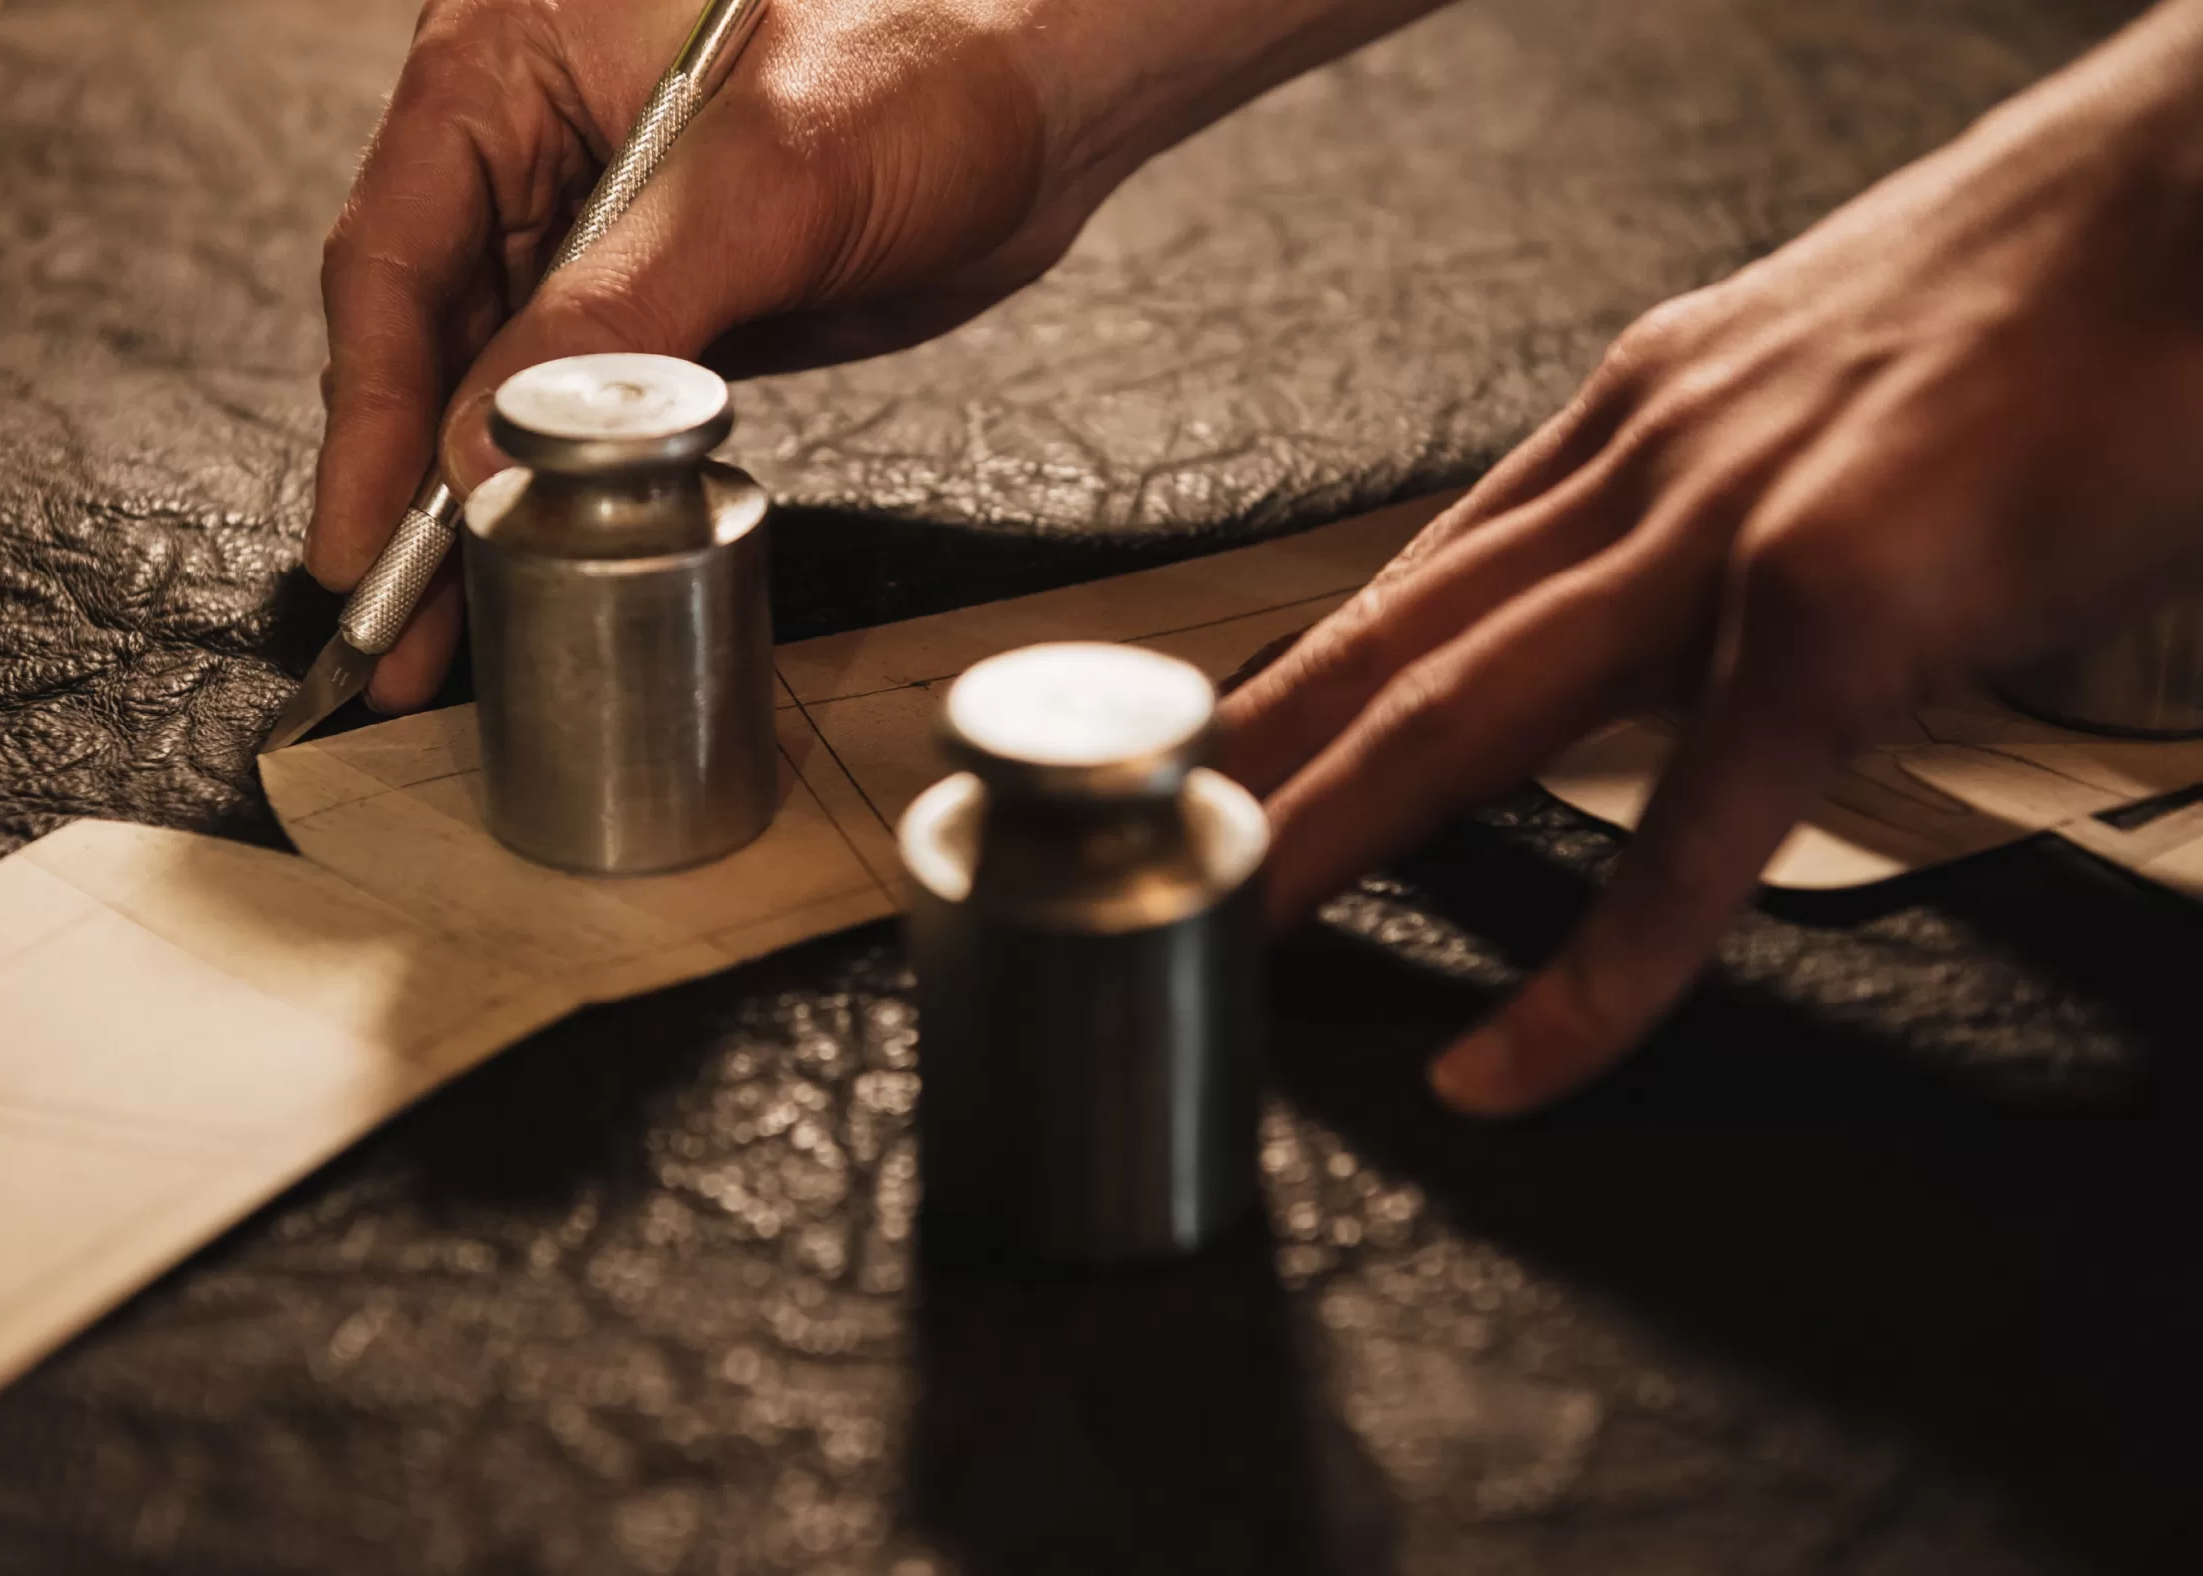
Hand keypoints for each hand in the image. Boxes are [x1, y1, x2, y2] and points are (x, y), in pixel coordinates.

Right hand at [308, 0, 1432, 709]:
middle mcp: (532, 148)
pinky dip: (559, 486)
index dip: (371, 418)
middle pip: (426, 338)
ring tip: (456, 632)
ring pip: (497, 384)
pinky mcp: (672, 301)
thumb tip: (486, 445)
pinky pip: (584, 406)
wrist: (1057, 88)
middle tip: (401, 633)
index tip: (363, 546)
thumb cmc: (932, 52)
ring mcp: (599, 231)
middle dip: (412, 490)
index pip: (394, 258)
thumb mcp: (764, 178)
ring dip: (478, 506)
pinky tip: (541, 563)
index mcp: (504, 66)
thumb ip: (616, 314)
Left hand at [1220, 0, 2202, 1116]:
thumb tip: (1712, 578)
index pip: (1418, 569)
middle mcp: (1644, 463)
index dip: (1296, 674)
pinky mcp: (1839, 622)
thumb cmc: (2064, 286)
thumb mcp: (1835, 374)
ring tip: (1223, 932)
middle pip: (1390, 639)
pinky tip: (1507, 1060)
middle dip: (1254, 761)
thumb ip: (1739, 480)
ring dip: (1325, 835)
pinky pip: (1687, 838)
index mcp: (1641, 414)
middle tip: (1140, 853)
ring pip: (1464, 717)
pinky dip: (1587, 971)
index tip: (1214, 752)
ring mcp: (1726, 540)